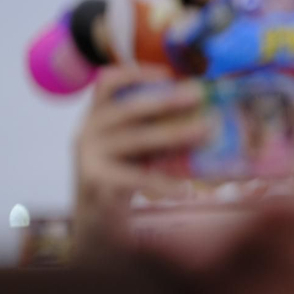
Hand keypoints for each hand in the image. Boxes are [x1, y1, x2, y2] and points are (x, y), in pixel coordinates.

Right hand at [72, 65, 207, 251]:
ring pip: (135, 140)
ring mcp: (89, 158)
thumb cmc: (125, 177)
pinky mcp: (96, 183)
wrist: (96, 220)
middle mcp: (87, 132)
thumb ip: (155, 129)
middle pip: (127, 109)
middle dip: (164, 100)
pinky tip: (187, 189)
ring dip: (173, 134)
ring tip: (205, 131)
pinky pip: (137, 178)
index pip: (106, 83)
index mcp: (97, 117)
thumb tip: (205, 114)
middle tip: (197, 95)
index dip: (135, 73)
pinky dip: (164, 182)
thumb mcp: (137, 148)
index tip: (167, 73)